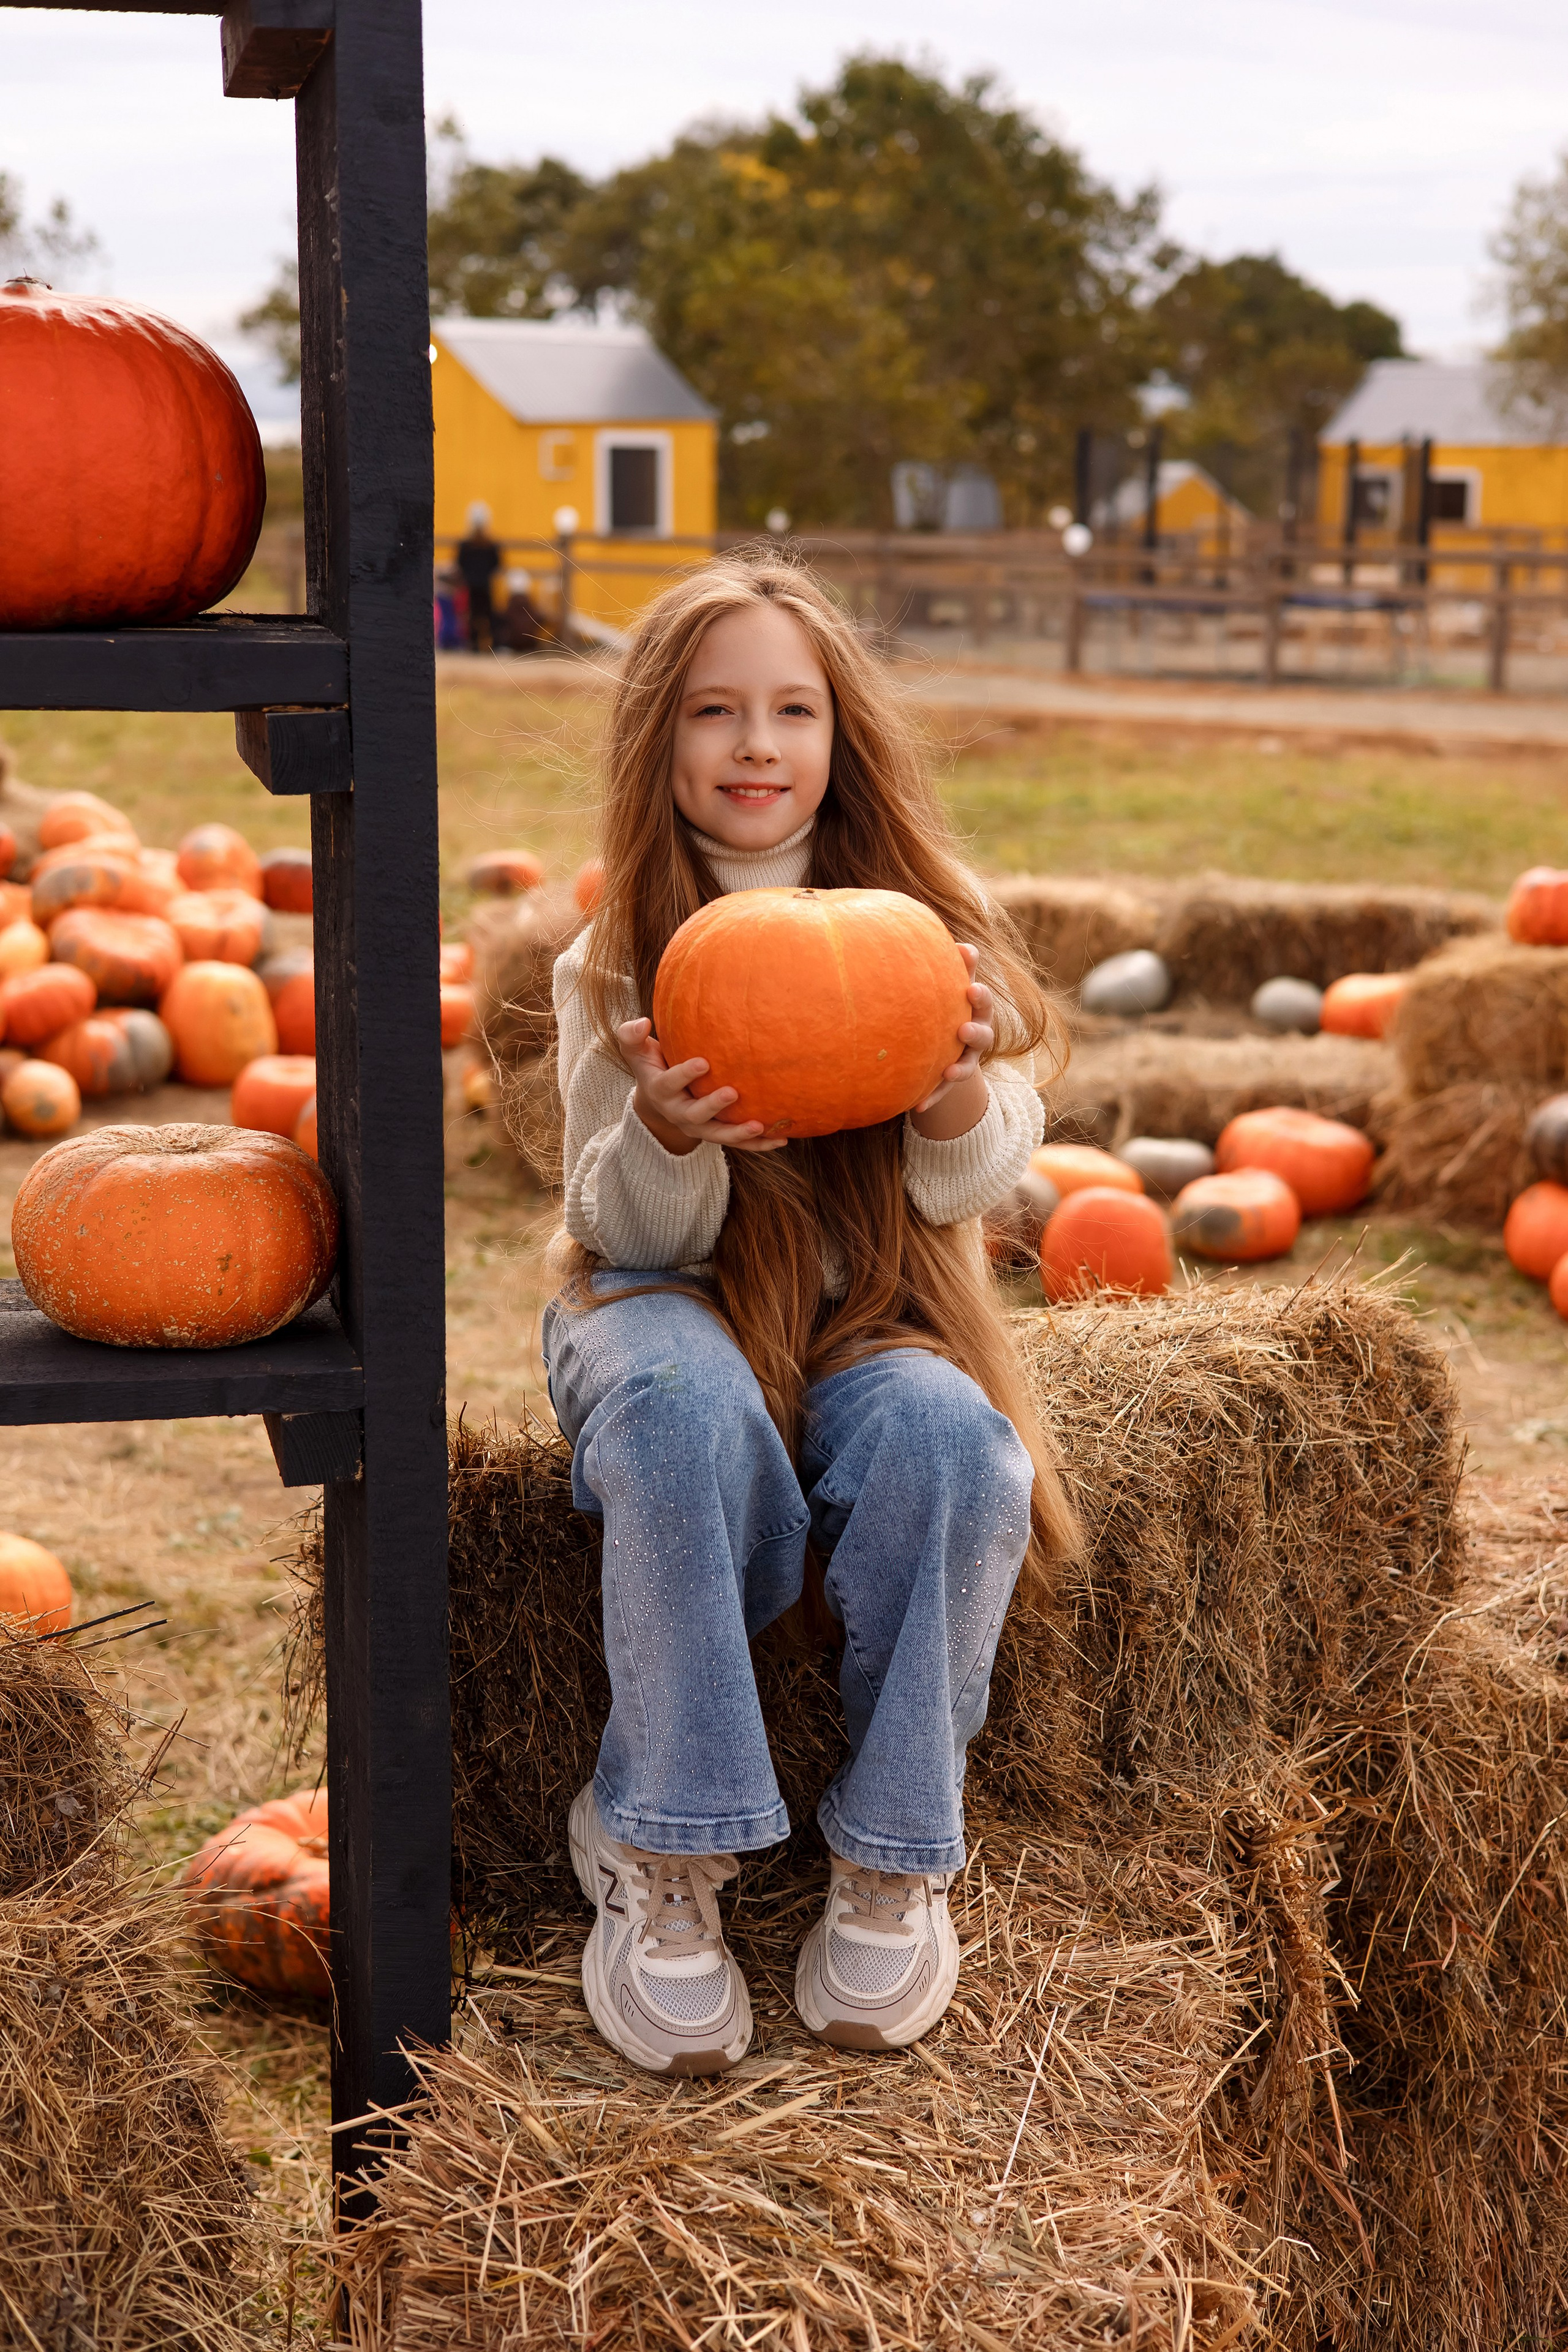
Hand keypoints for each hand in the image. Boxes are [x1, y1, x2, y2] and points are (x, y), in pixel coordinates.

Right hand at [616, 1018, 788, 1155]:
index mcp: (661, 1090)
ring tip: (759, 1125)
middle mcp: (679, 1112)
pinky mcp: (716, 1134)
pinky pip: (738, 1144)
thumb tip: (642, 1022)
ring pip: (717, 1135)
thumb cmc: (653, 1065)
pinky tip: (781, 1140)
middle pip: (694, 1115)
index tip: (703, 1062)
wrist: (659, 1101)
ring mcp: (699, 1127)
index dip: (684, 1075)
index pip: (669, 1083)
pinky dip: (758, 1144)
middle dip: (712, 1106)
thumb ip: (631, 1035)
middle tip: (732, 1092)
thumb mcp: (636, 1051)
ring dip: (738, 1133)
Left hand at [915, 947, 993, 1114]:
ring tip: (951, 1072)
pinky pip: (942, 1092)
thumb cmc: (933, 1006)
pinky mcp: (950, 1080)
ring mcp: (966, 1057)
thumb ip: (931, 966)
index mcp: (972, 1005)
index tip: (968, 975)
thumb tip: (907, 927)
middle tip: (964, 1024)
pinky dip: (932, 1098)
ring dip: (962, 1067)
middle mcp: (975, 1030)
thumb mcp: (934, 988)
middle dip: (978, 1024)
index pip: (979, 993)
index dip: (977, 987)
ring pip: (970, 1062)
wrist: (936, 1048)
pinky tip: (917, 1107)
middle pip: (985, 1027)